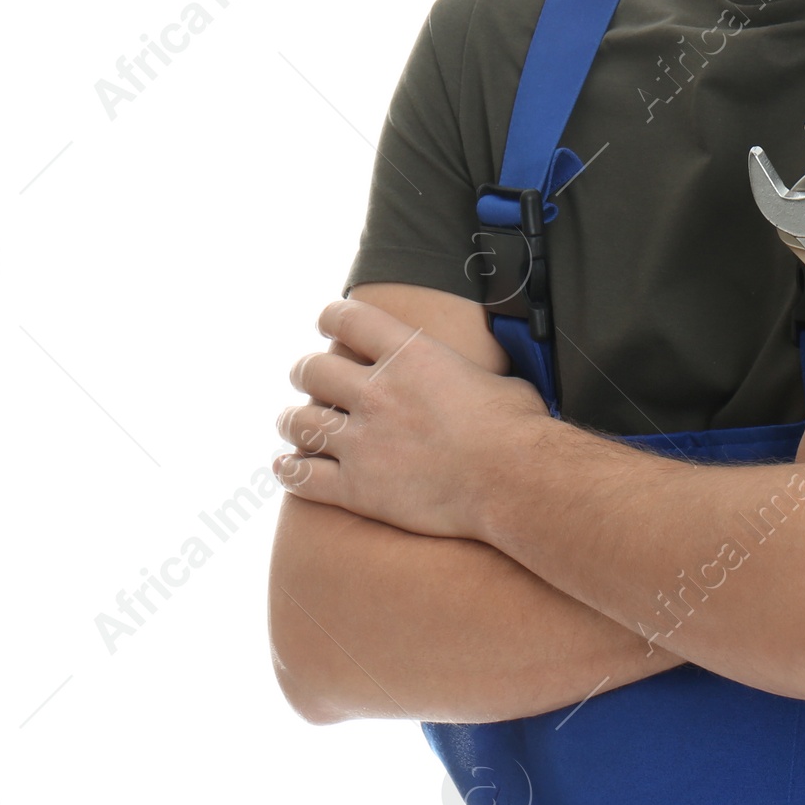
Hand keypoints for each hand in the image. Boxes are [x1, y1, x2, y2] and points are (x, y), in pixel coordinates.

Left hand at [273, 298, 547, 539]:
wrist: (513, 480)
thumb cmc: (517, 428)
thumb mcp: (494, 377)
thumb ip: (466, 374)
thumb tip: (480, 376)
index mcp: (411, 354)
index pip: (348, 319)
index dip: (330, 315)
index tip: (326, 320)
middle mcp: (378, 392)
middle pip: (312, 370)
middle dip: (306, 371)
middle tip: (310, 377)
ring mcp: (363, 441)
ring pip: (300, 422)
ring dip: (293, 420)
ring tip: (295, 422)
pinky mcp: (358, 489)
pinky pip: (304, 477)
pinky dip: (290, 470)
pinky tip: (287, 465)